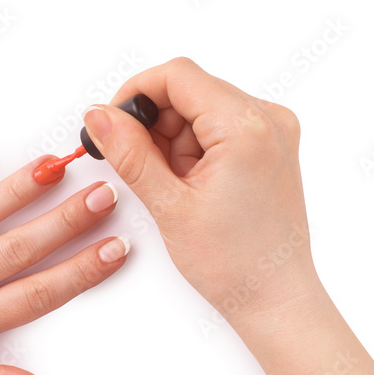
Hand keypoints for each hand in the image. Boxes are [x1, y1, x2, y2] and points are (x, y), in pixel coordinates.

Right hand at [83, 57, 318, 323]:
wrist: (275, 298)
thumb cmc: (234, 264)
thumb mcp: (169, 205)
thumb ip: (129, 153)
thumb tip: (98, 116)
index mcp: (247, 127)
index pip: (177, 75)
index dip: (134, 93)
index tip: (111, 124)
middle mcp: (269, 119)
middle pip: (189, 89)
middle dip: (154, 122)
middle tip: (142, 167)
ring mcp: (274, 131)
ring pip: (201, 108)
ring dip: (173, 138)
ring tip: (174, 186)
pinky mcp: (270, 146)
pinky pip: (218, 126)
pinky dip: (193, 147)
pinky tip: (190, 184)